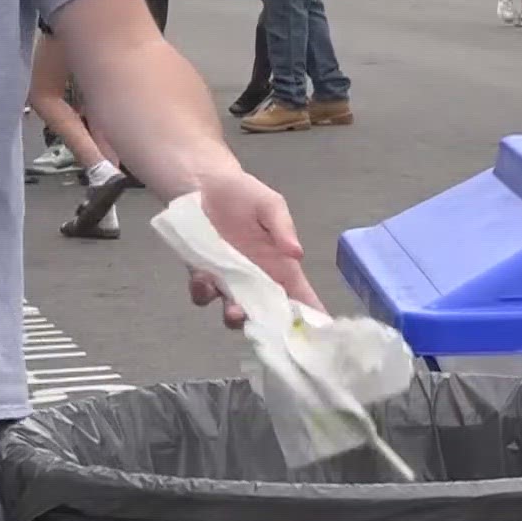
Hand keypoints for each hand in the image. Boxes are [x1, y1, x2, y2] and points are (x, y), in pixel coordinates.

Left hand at [185, 169, 319, 328]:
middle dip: (268, 326)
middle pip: (266, 314)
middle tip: (265, 325)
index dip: (311, 317)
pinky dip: (203, 292)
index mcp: (280, 267)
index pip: (300, 296)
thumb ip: (283, 228)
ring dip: (234, 315)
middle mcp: (255, 280)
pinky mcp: (201, 276)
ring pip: (233, 311)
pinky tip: (203, 279)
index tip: (320, 336)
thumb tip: (297, 253)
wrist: (203, 184)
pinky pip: (203, 294)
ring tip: (234, 310)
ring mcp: (228, 281)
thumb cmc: (243, 194)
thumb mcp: (270, 205)